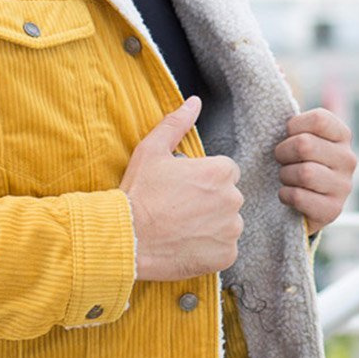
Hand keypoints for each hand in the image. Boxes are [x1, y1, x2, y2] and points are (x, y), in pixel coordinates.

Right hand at [120, 96, 243, 281]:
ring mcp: (230, 230)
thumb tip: (194, 102)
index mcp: (220, 171)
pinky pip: (224, 249)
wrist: (126, 237)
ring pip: (228, 223)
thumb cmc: (138, 191)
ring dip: (211, 225)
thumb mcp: (152, 150)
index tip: (183, 188)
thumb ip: (177, 123)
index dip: (203, 178)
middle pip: (228, 197)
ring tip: (181, 227)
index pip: (225, 171)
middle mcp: (232, 199)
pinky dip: (209, 248)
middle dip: (209, 201)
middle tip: (179, 208)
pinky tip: (185, 243)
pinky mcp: (226, 256)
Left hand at [274, 108, 355, 234]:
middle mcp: (348, 159)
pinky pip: (299, 197)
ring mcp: (344, 186)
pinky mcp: (333, 209)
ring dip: (285, 175)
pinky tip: (288, 193)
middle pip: (305, 145)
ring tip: (286, 177)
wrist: (305, 201)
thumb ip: (298, 120)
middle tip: (281, 159)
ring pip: (304, 173)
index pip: (318, 119)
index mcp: (342, 135)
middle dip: (283, 152)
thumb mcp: (301, 134)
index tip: (287, 135)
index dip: (293, 126)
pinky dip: (285, 195)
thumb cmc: (297, 160)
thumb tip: (282, 94)